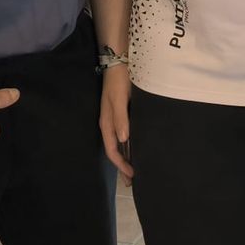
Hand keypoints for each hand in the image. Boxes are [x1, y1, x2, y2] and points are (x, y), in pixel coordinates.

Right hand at [99, 65, 133, 181]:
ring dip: (127, 157)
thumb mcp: (119, 99)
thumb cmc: (119, 81)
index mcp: (107, 123)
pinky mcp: (123, 113)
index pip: (112, 150)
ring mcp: (116, 120)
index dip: (121, 164)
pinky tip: (138, 149)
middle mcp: (110, 124)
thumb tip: (123, 139)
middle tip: (133, 181)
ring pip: (120, 144)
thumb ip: (121, 118)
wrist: (119, 62)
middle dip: (123, 166)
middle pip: (115, 150)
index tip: (132, 175)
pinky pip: (125, 135)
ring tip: (135, 171)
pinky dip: (130, 145)